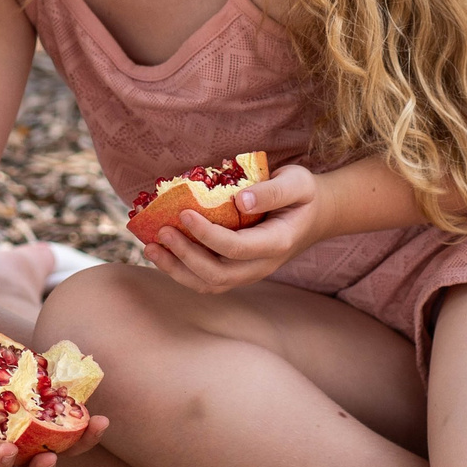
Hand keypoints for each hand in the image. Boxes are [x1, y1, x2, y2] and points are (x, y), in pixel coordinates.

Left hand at [144, 163, 323, 293]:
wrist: (315, 216)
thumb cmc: (303, 195)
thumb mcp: (297, 182)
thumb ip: (273, 191)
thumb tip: (241, 200)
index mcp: (277, 243)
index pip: (236, 248)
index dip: (207, 234)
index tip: (184, 212)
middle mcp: (262, 265)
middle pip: (218, 274)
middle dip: (185, 256)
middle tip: (161, 232)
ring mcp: (249, 272)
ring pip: (209, 284)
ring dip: (177, 270)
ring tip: (151, 248)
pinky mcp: (237, 271)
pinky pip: (207, 280)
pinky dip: (181, 271)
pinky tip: (162, 253)